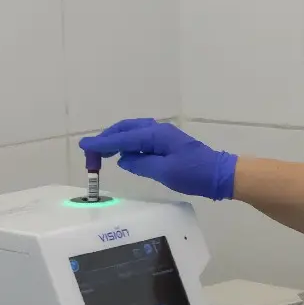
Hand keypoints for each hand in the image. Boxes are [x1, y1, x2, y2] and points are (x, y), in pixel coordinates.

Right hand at [79, 120, 237, 200]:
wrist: (219, 174)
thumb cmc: (194, 174)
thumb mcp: (165, 172)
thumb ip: (141, 164)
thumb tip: (124, 159)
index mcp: (155, 135)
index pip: (122, 138)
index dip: (101, 143)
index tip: (84, 146)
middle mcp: (157, 130)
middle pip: (125, 130)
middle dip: (106, 139)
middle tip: (91, 154)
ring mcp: (162, 136)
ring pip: (131, 133)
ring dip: (115, 140)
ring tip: (101, 153)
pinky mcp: (166, 143)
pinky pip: (139, 139)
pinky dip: (126, 143)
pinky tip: (122, 154)